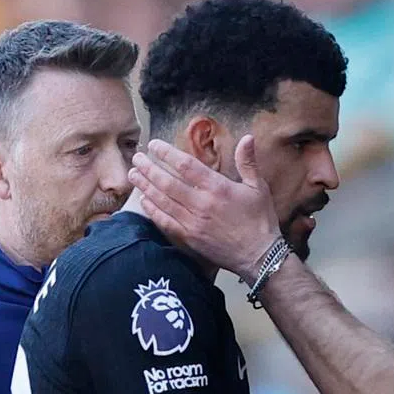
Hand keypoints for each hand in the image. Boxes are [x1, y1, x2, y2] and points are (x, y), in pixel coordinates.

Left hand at [128, 136, 279, 279]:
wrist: (259, 256)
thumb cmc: (260, 221)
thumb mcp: (258, 188)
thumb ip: (248, 162)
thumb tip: (248, 137)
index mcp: (217, 188)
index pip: (185, 165)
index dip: (167, 153)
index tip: (154, 145)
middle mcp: (201, 204)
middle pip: (167, 182)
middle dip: (149, 168)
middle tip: (137, 157)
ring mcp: (193, 222)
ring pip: (162, 200)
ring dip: (145, 186)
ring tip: (134, 174)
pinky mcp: (189, 238)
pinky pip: (165, 221)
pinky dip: (153, 210)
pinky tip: (144, 201)